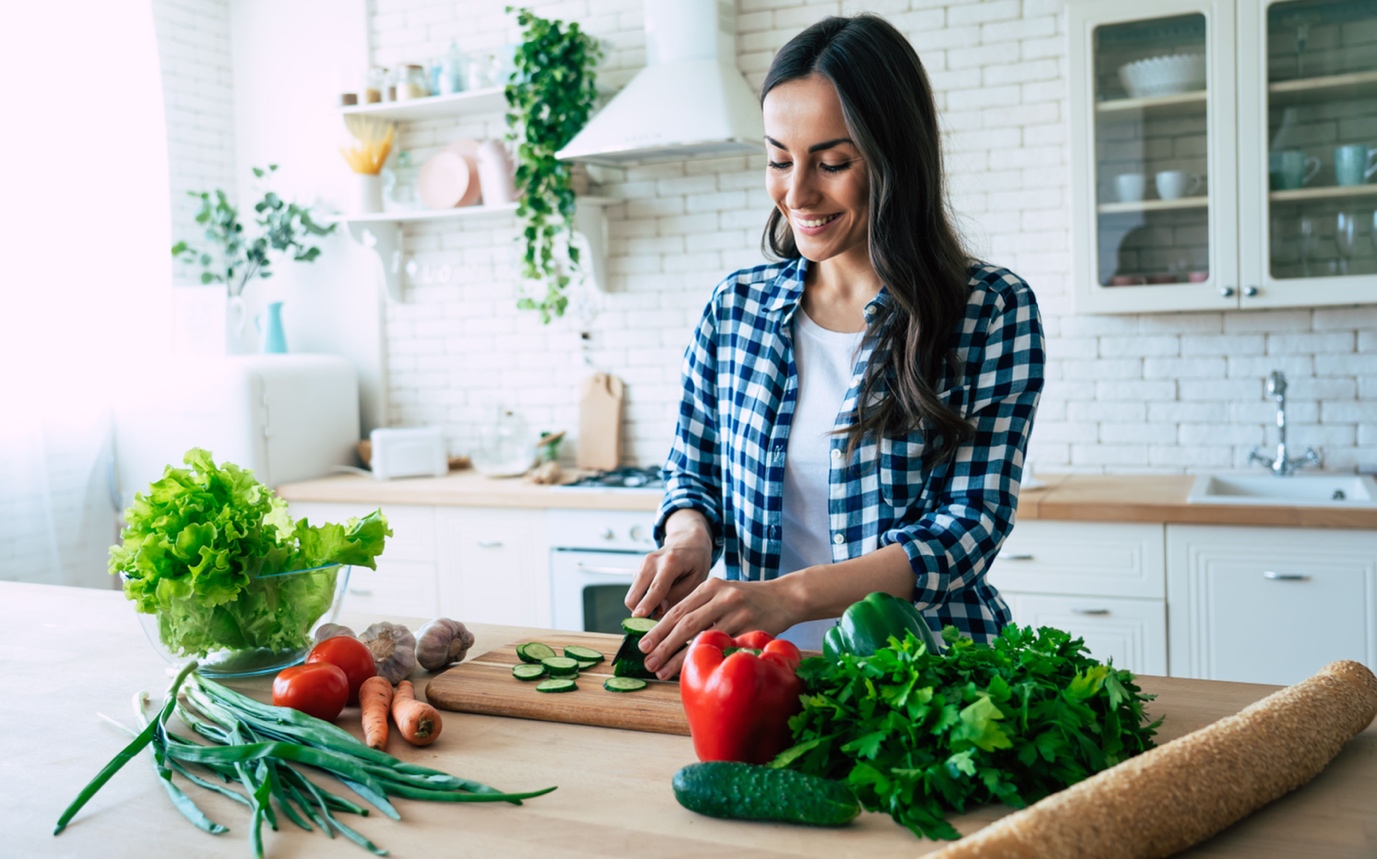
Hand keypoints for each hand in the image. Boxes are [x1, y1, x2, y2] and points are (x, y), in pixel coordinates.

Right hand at [624, 533, 713, 621]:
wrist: (687, 540)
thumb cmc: (696, 561)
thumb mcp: (697, 579)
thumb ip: (679, 595)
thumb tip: (659, 612)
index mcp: (670, 563)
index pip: (656, 588)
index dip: (646, 604)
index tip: (639, 617)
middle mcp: (652, 562)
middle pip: (634, 594)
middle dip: (640, 612)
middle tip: (656, 622)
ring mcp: (643, 564)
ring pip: (632, 594)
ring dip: (642, 606)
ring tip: (662, 608)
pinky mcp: (639, 569)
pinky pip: (636, 590)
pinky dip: (643, 598)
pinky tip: (659, 596)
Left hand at [637, 577, 798, 680]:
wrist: (786, 597)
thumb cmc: (749, 600)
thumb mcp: (723, 593)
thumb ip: (700, 606)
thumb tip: (668, 633)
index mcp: (711, 585)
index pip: (678, 609)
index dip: (658, 629)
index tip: (643, 645)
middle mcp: (722, 596)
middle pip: (685, 623)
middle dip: (663, 644)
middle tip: (647, 661)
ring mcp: (738, 612)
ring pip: (702, 637)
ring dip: (679, 657)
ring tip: (662, 671)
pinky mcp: (752, 628)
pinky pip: (724, 646)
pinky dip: (707, 659)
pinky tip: (696, 669)